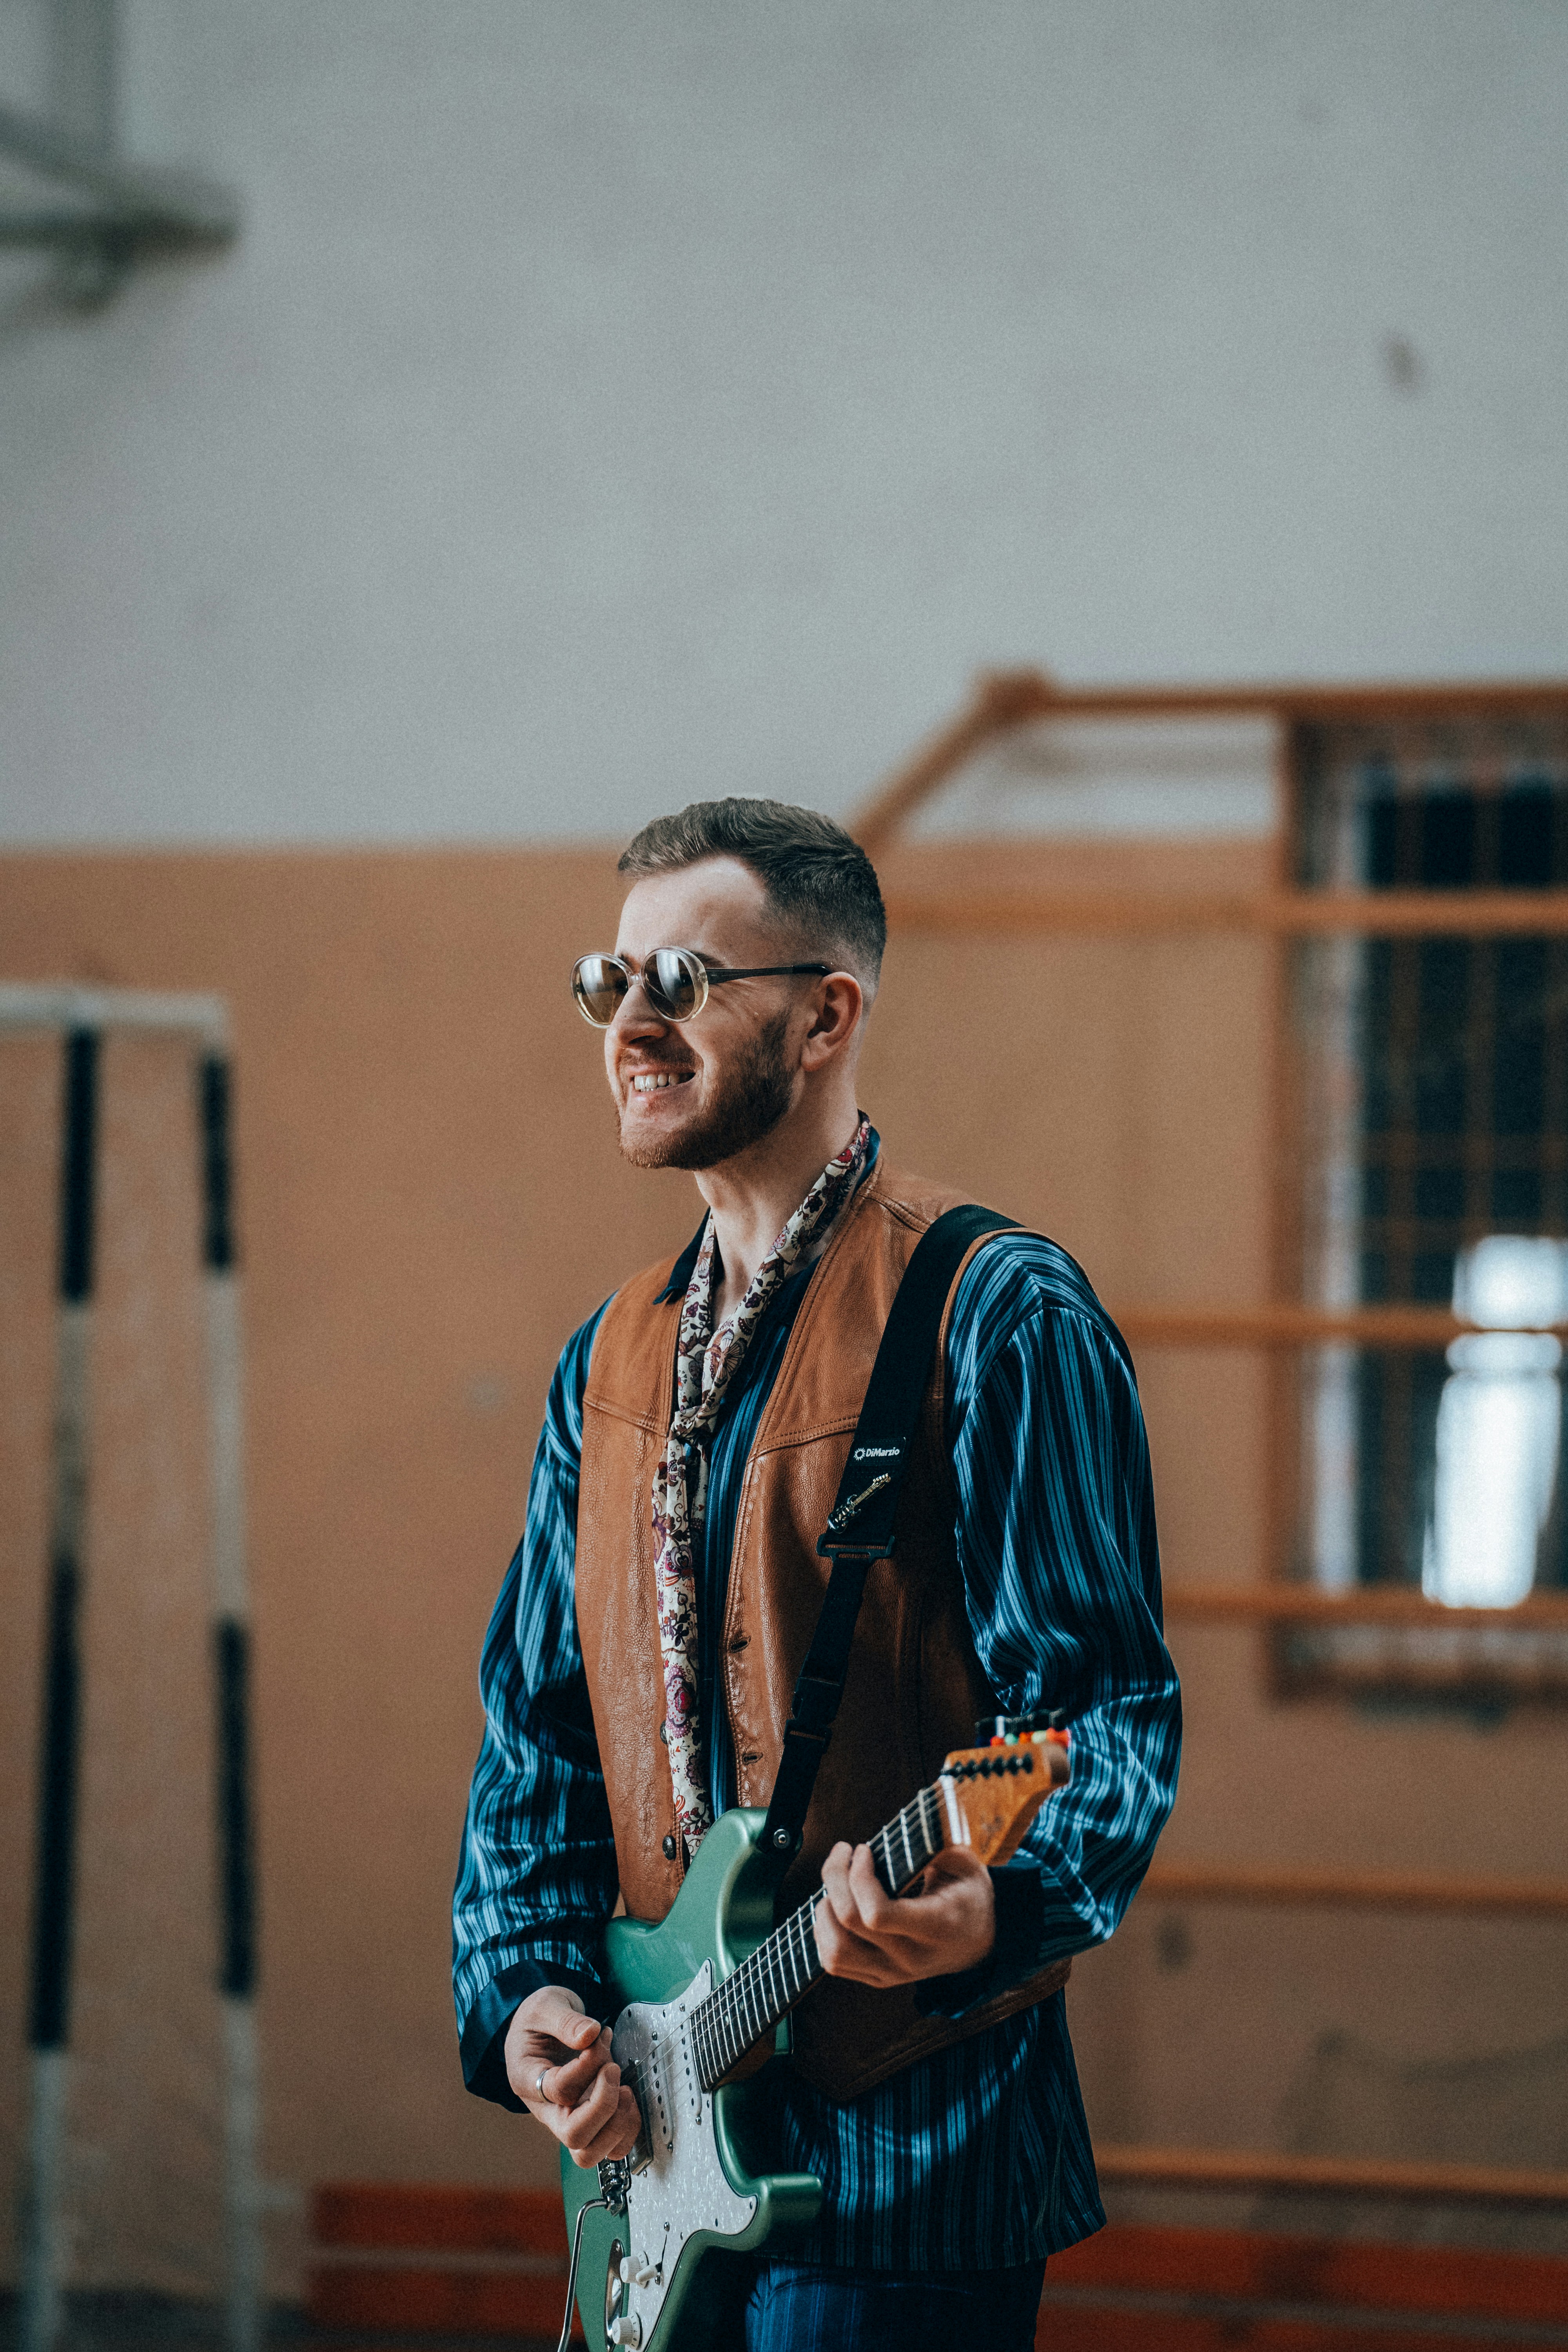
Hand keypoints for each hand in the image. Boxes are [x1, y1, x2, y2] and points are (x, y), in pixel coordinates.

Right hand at [504, 1986, 640, 2167]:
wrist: (538, 2029)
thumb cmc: (538, 2020)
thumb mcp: (545, 2006)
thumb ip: (565, 2020)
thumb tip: (589, 2035)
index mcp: (527, 2080)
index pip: (559, 2090)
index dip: (586, 2067)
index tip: (598, 2038)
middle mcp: (546, 2109)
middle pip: (574, 2136)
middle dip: (604, 2104)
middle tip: (613, 2069)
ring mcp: (567, 2119)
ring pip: (589, 2153)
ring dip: (617, 2123)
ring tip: (625, 2088)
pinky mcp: (588, 2122)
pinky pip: (609, 2148)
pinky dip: (627, 2129)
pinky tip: (628, 2097)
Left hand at [813, 1842, 994, 1986]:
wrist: (979, 1942)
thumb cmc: (968, 1895)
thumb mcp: (966, 1865)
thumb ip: (937, 1845)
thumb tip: (905, 1831)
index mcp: (936, 1926)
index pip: (878, 1914)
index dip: (859, 1877)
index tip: (864, 1849)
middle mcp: (912, 1957)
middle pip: (849, 1924)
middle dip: (834, 1878)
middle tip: (843, 1852)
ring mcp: (893, 1973)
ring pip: (835, 1951)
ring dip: (825, 1909)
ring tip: (837, 1883)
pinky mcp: (879, 1979)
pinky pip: (835, 1963)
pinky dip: (824, 1932)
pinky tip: (835, 1907)